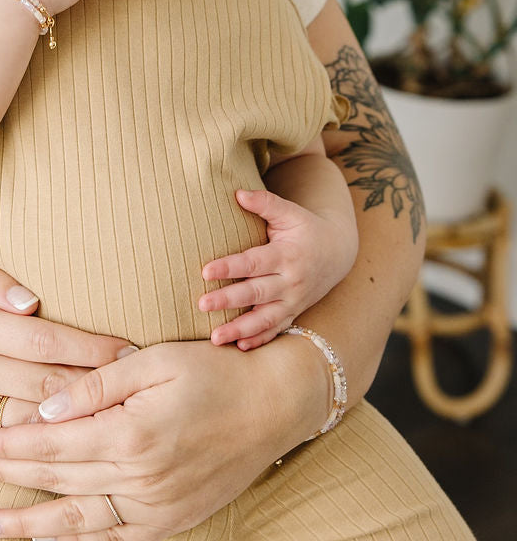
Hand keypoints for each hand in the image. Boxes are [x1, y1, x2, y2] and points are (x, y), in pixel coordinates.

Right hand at [0, 258, 134, 454]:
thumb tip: (33, 302)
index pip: (43, 340)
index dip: (90, 348)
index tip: (129, 349)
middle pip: (46, 384)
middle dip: (98, 387)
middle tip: (140, 387)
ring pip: (33, 423)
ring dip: (79, 422)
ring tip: (123, 418)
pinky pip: (12, 447)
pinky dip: (47, 446)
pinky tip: (82, 443)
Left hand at [0, 336, 324, 540]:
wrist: (276, 406)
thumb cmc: (214, 370)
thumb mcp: (155, 361)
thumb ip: (97, 384)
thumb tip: (46, 407)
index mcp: (132, 432)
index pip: (50, 442)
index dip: (7, 443)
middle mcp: (141, 477)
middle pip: (55, 479)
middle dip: (5, 474)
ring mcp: (157, 505)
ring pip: (77, 520)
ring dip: (27, 522)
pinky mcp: (171, 519)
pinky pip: (113, 538)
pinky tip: (44, 537)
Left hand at [198, 186, 359, 350]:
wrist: (338, 252)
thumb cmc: (306, 228)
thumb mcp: (290, 212)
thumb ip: (265, 202)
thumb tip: (238, 192)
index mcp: (287, 255)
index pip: (254, 262)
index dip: (230, 266)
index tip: (205, 271)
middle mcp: (291, 281)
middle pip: (256, 293)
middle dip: (228, 300)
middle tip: (202, 304)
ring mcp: (294, 301)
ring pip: (265, 318)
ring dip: (240, 329)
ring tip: (214, 337)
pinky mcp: (294, 312)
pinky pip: (276, 330)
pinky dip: (260, 340)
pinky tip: (239, 348)